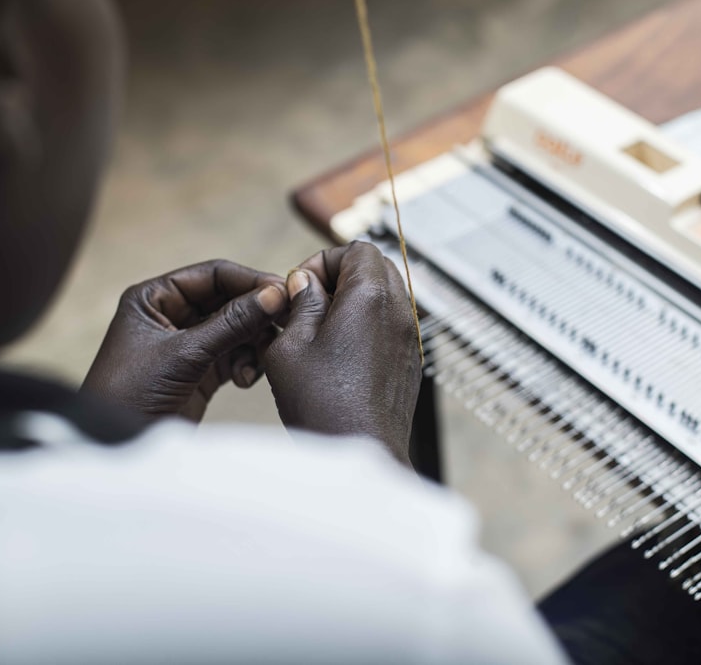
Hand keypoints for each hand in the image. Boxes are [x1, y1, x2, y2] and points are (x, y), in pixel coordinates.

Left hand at [82, 260, 287, 420]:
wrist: (120, 448)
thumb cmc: (132, 393)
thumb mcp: (185, 354)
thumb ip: (232, 322)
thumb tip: (274, 295)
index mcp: (154, 298)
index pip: (212, 275)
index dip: (249, 281)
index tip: (282, 293)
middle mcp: (170, 315)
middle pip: (228, 301)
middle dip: (255, 316)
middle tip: (285, 325)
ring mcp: (186, 344)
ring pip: (236, 329)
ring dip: (252, 343)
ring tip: (259, 361)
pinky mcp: (199, 371)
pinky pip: (235, 355)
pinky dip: (246, 363)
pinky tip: (244, 379)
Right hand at [264, 241, 420, 464]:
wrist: (359, 451)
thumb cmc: (324, 405)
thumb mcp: (291, 345)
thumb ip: (301, 303)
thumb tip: (306, 283)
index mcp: (371, 296)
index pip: (356, 249)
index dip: (323, 260)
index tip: (302, 286)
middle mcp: (398, 312)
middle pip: (375, 267)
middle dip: (339, 277)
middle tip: (309, 304)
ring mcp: (408, 338)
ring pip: (384, 297)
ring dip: (353, 303)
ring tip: (320, 332)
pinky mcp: (409, 362)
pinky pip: (390, 326)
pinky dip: (366, 327)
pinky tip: (338, 356)